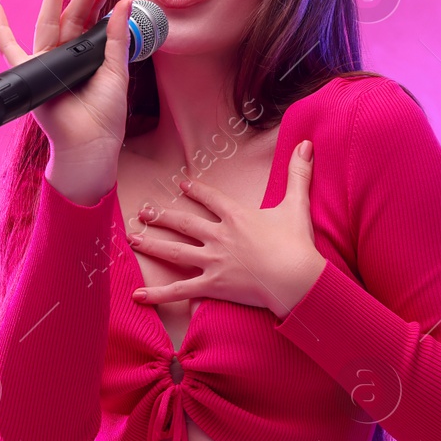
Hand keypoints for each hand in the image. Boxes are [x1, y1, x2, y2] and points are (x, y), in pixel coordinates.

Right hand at [0, 0, 132, 197]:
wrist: (89, 143)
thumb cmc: (104, 115)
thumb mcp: (116, 71)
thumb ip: (116, 37)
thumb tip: (125, 3)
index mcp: (86, 56)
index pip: (90, 21)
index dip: (98, 0)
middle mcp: (65, 56)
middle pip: (73, 15)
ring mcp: (46, 63)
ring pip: (51, 22)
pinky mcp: (30, 74)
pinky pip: (10, 50)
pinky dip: (0, 30)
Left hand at [128, 141, 327, 318]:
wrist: (296, 278)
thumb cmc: (297, 244)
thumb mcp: (297, 205)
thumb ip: (299, 174)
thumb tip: (307, 143)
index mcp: (236, 216)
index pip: (210, 199)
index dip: (195, 190)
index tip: (181, 184)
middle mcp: (219, 236)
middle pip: (184, 223)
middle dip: (161, 216)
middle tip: (143, 212)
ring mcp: (213, 261)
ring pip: (174, 251)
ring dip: (151, 244)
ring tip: (133, 239)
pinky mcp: (213, 285)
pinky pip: (180, 290)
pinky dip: (159, 294)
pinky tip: (138, 296)